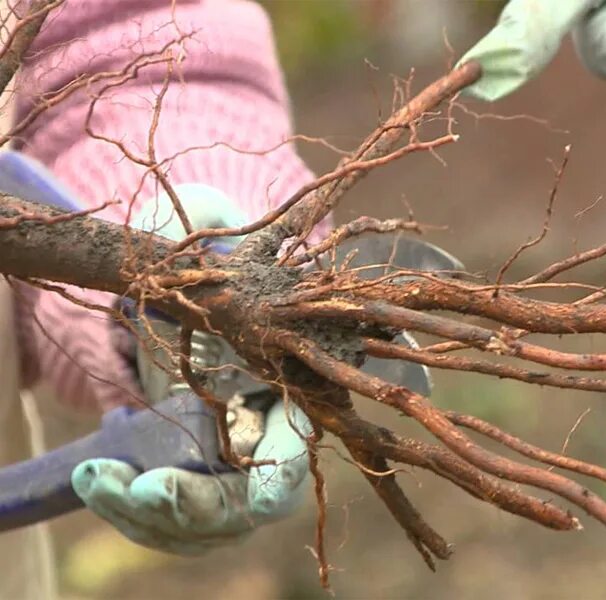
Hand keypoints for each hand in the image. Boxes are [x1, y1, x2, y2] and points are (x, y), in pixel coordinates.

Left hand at [71, 184, 313, 554]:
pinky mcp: (186, 478)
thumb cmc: (206, 273)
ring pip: (198, 521)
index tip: (267, 497)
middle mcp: (262, 440)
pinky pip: (161, 517)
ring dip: (149, 514)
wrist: (178, 305)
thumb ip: (211, 231)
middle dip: (199, 506)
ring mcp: (223, 467)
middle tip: (150, 490)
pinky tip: (95, 477)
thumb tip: (213, 221)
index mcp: (287, 391)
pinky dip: (128, 508)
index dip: (287, 475)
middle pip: (244, 505)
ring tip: (98, 480)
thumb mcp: (207, 243)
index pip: (298, 447)